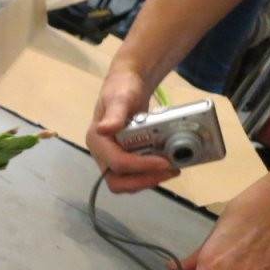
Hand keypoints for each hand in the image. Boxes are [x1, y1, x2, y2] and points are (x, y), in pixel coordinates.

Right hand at [86, 70, 180, 192]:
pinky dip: (152, 174)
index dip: (141, 166)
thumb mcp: (120, 98)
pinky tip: (167, 164)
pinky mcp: (125, 160)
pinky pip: (136, 176)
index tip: (165, 162)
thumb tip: (104, 129)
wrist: (128, 86)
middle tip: (169, 171)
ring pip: (127, 183)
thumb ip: (114, 113)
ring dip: (150, 179)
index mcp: (97, 142)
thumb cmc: (122, 89)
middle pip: (118, 182)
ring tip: (172, 168)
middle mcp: (103, 155)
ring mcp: (113, 159)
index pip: (117, 163)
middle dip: (144, 181)